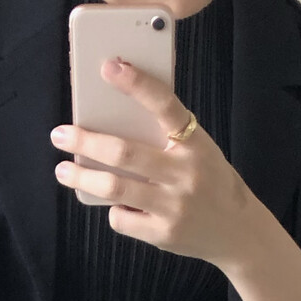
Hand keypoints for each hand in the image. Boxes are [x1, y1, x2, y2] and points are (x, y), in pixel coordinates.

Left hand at [49, 57, 259, 271]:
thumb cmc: (209, 181)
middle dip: (85, 141)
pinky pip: (122, 218)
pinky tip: (116, 205)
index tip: (108, 66)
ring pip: (114, 188)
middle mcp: (185, 172)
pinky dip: (113, 210)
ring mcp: (174, 206)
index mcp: (195, 142)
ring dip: (82, 177)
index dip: (136, 83)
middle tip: (60, 134)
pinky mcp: (164, 234)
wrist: (240, 231)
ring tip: (63, 171)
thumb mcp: (198, 151)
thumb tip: (112, 126)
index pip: (165, 104)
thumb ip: (166, 138)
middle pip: (124, 152)